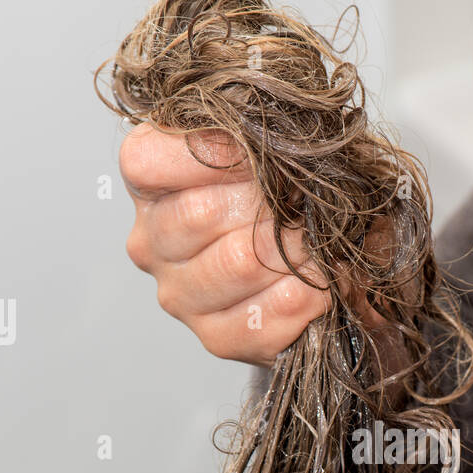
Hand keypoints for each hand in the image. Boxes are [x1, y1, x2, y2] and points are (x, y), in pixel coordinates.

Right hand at [118, 122, 329, 363]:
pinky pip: (260, 321)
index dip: (213, 151)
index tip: (263, 151)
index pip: (148, 161)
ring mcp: (180, 295)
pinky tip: (318, 285)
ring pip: (236, 264)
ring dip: (293, 250)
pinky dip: (302, 297)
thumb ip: (250, 134)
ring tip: (318, 242)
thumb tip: (266, 140)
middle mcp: (151, 243)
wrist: (324, 264)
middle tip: (304, 203)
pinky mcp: (216, 338)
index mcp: (150, 187)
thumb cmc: (285, 197)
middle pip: (198, 214)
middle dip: (267, 204)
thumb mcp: (263, 149)